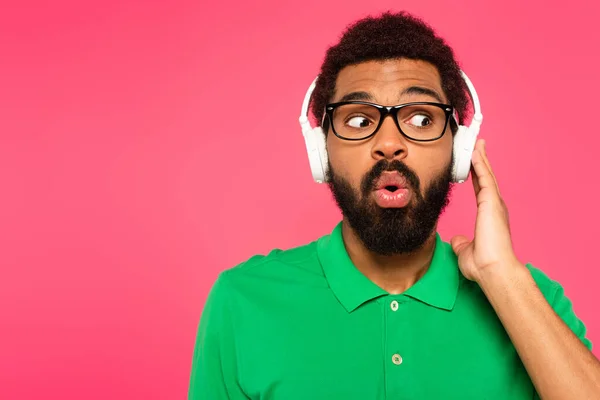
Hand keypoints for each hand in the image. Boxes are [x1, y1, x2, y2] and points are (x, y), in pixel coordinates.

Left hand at [450, 139, 521, 281]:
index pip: (481, 189)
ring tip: (476, 142)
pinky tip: (475, 153)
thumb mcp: (466, 250)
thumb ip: (462, 242)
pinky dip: (480, 164)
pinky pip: (484, 178)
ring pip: (487, 174)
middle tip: (477, 144)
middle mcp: (494, 206)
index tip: (473, 162)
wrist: (493, 270)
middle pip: (486, 177)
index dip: (477, 175)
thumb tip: (458, 240)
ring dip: (481, 158)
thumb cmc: (483, 265)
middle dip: (481, 160)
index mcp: (489, 215)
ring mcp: (495, 203)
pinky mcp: (491, 202)